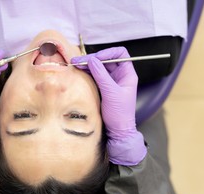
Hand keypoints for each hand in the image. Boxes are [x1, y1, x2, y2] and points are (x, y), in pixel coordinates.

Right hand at [71, 47, 145, 164]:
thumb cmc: (120, 113)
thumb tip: (92, 60)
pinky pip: (95, 76)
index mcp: (127, 74)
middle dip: (93, 59)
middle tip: (78, 61)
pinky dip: (87, 73)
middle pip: (106, 60)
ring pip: (99, 67)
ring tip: (75, 65)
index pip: (120, 54)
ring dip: (88, 65)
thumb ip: (102, 75)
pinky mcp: (103, 88)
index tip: (96, 58)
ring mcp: (111, 81)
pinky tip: (79, 72)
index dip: (108, 53)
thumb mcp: (111, 93)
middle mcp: (120, 75)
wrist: (118, 131)